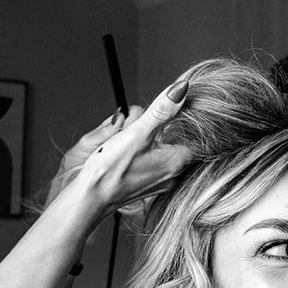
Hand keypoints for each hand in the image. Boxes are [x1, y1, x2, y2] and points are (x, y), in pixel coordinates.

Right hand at [47, 79, 191, 213]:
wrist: (92, 197)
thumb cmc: (112, 169)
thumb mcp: (138, 132)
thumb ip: (162, 110)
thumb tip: (181, 89)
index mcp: (177, 161)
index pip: (195, 136)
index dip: (181, 121)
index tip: (164, 115)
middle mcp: (174, 175)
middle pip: (176, 142)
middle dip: (159, 130)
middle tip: (138, 128)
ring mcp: (161, 183)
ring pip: (164, 153)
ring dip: (150, 142)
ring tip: (130, 142)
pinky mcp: (148, 187)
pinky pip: (154, 165)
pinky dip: (144, 155)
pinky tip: (129, 155)